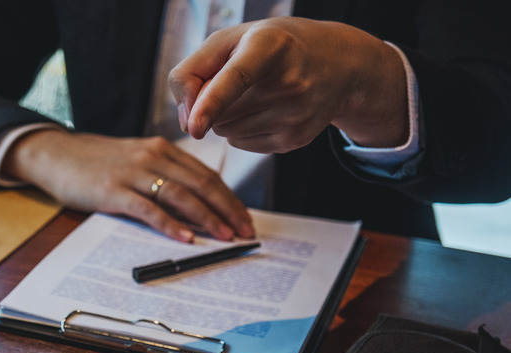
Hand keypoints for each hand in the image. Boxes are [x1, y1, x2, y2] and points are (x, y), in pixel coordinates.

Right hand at [2, 129, 254, 242]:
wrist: (55, 154)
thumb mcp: (136, 159)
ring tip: (225, 236)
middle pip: (200, 184)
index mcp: (162, 149)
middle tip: (245, 231)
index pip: (205, 174)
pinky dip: (170, 224)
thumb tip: (196, 204)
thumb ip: (164, 174)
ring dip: (206, 217)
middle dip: (227, 209)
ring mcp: (132, 172)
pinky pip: (148, 209)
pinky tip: (185, 238)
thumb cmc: (97, 162)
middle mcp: (152, 156)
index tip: (245, 218)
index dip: (229, 197)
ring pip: (180, 195)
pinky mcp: (113, 190)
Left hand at [169, 17, 408, 151]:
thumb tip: (186, 123)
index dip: (211, 103)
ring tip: (254, 92)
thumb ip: (192, 71)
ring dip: (226, 117)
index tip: (194, 127)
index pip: (236, 78)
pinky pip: (240, 144)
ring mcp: (296, 114)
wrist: (336, 63)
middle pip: (219, 112)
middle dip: (212, 102)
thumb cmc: (271, 47)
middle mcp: (289, 81)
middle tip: (238, 79)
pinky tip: (264, 109)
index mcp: (270, 45)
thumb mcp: (230, 39)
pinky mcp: (296, 139)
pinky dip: (241, 130)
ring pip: (225, 131)